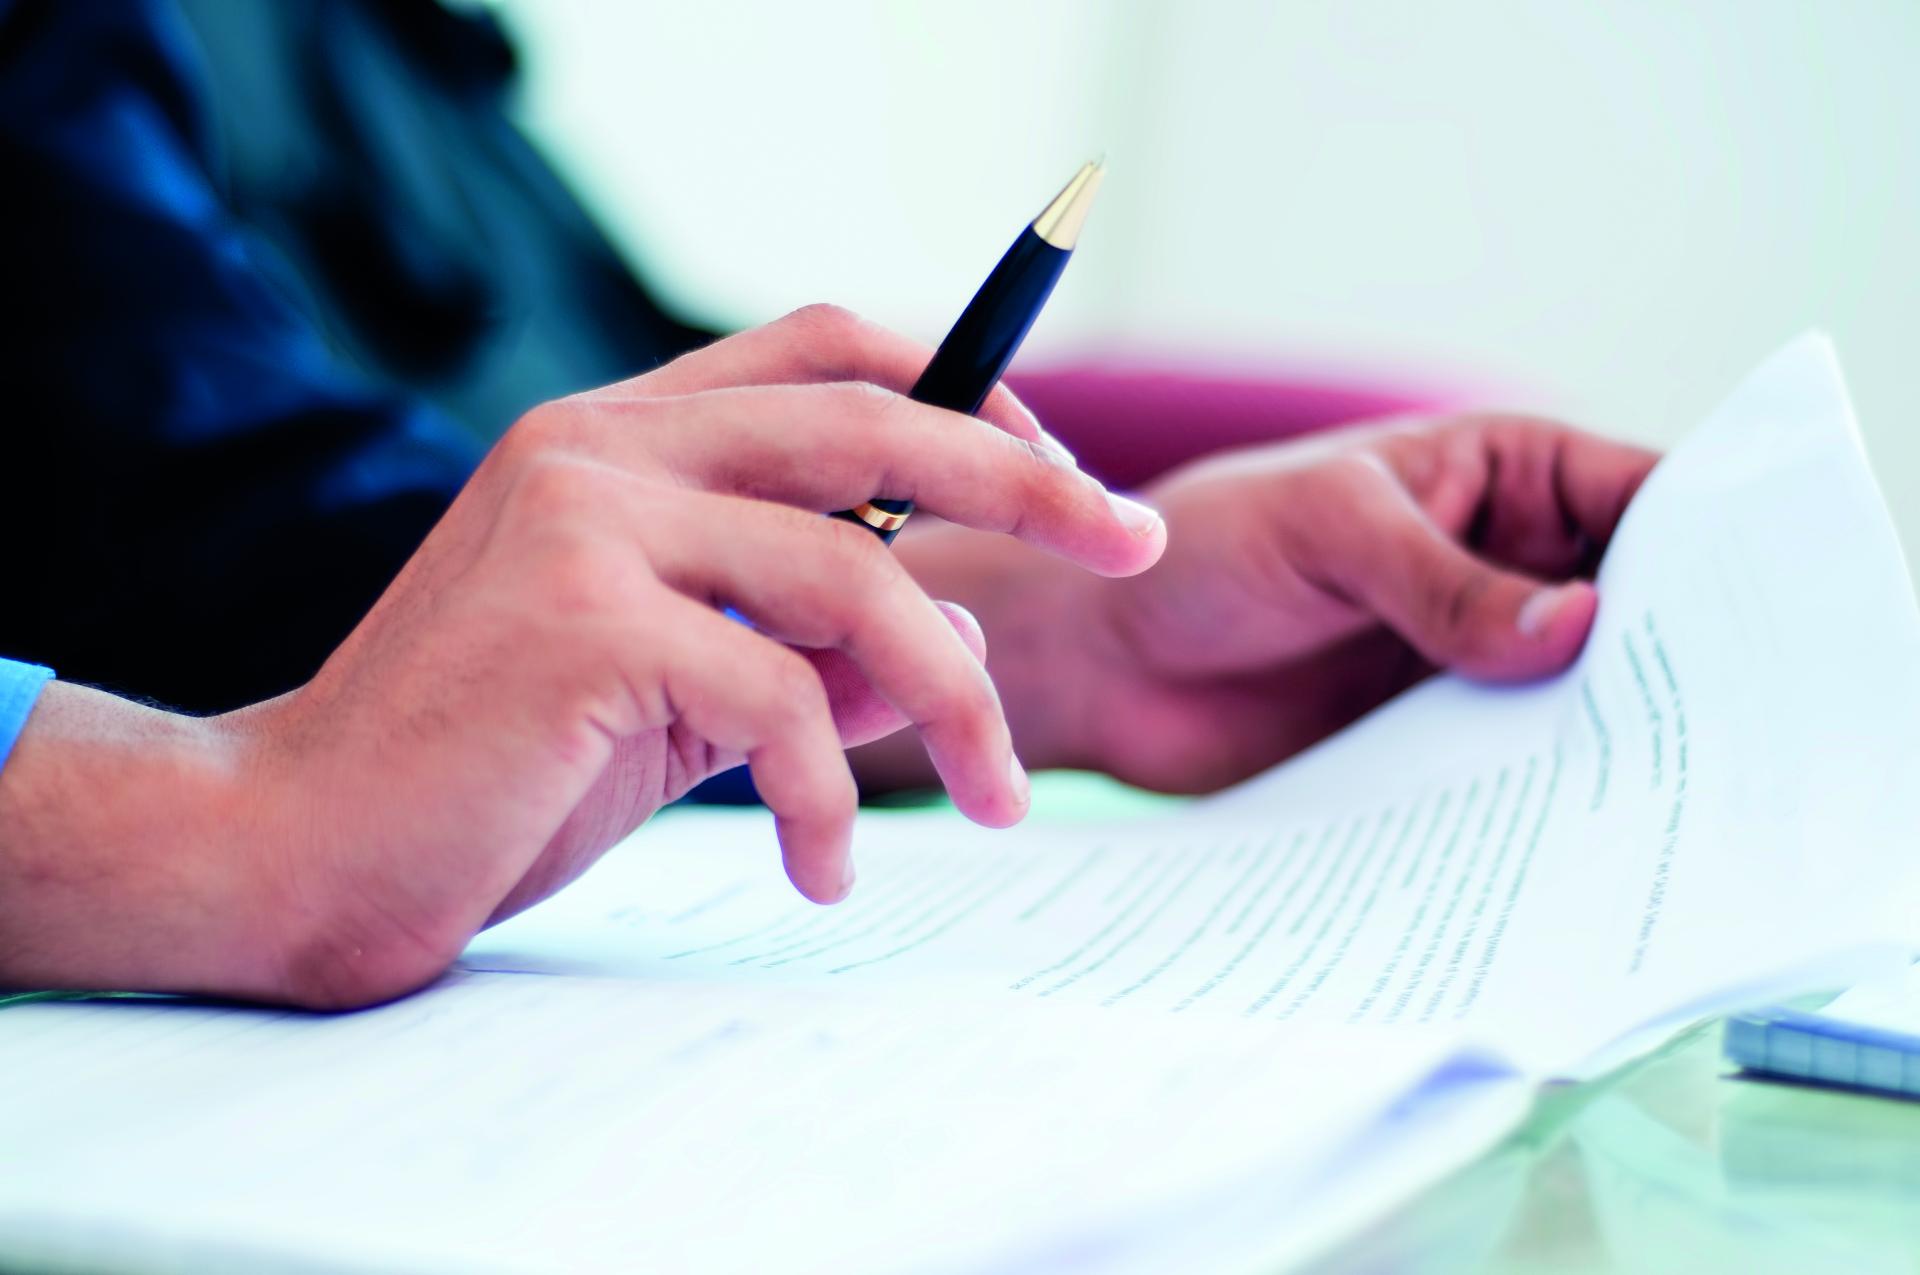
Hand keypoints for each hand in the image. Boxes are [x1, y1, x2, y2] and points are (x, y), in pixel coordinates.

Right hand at [0, 306, 1163, 1007]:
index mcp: (621, 432)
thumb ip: (790, 642)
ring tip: (997, 801)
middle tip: (1138, 547)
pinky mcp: (582, 626)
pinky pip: (782, 702)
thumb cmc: (494, 764)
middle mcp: (602, 445)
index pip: (824, 348)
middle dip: (1030, 484)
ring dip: (957, 698)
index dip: (959, 388)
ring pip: (855, 575)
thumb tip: (943, 654)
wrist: (300, 839)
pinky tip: (822, 871)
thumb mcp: (670, 684)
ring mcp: (587, 523)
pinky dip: (831, 799)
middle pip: (873, 422)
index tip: (1059, 467)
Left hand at [886, 414, 1655, 792]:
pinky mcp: (1427, 739)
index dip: (1705, 543)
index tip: (1751, 612)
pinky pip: (1508, 766)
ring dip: (1608, 740)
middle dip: (1671, 657)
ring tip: (1657, 800)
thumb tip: (1581, 622)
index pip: (1639, 496)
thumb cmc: (1198, 549)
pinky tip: (1564, 838)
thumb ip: (1440, 580)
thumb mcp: (1326, 532)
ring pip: (1577, 696)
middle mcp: (1500, 565)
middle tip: (1719, 728)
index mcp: (1498, 475)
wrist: (1098, 656)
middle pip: (1630, 607)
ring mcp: (1469, 657)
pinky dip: (1537, 796)